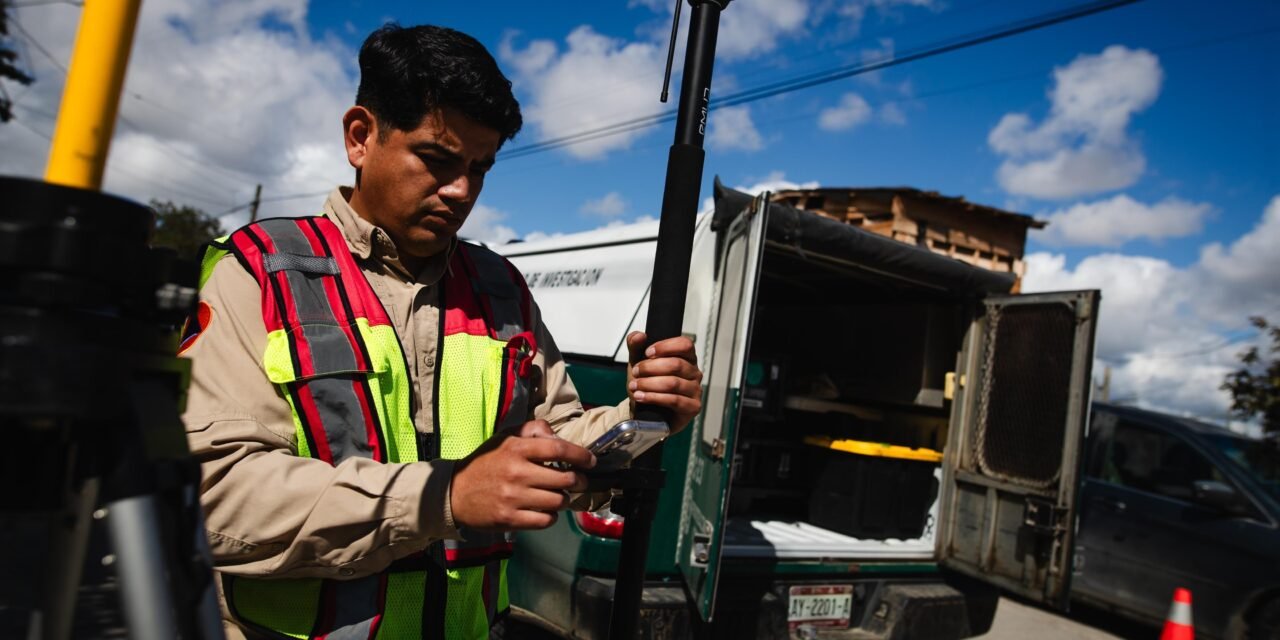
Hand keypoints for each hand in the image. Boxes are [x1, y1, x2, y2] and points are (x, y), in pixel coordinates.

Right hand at [449, 420, 595, 531]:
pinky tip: (546, 510)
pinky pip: (545, 520)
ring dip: (564, 499)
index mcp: (516, 449)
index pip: (557, 449)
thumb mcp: (505, 437)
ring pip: (558, 501)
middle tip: (578, 481)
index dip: (580, 455)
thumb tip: (557, 437)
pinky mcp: (510, 518)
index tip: (590, 460)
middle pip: (564, 479)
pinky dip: (551, 516)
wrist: (455, 492)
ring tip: (559, 495)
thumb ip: (533, 430)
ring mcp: (513, 497)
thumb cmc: (485, 463)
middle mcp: (516, 472)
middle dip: (578, 481)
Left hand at [626, 331, 702, 433]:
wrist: (647, 413)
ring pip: (673, 383)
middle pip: (676, 364)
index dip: (665, 346)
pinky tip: (640, 397)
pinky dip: (653, 397)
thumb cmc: (648, 385)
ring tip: (634, 386)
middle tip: (636, 371)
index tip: (647, 353)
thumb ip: (636, 347)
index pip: (685, 344)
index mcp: (687, 358)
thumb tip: (639, 335)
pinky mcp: (692, 407)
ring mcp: (695, 390)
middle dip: (651, 367)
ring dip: (649, 384)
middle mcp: (694, 373)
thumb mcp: (638, 363)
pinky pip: (674, 400)